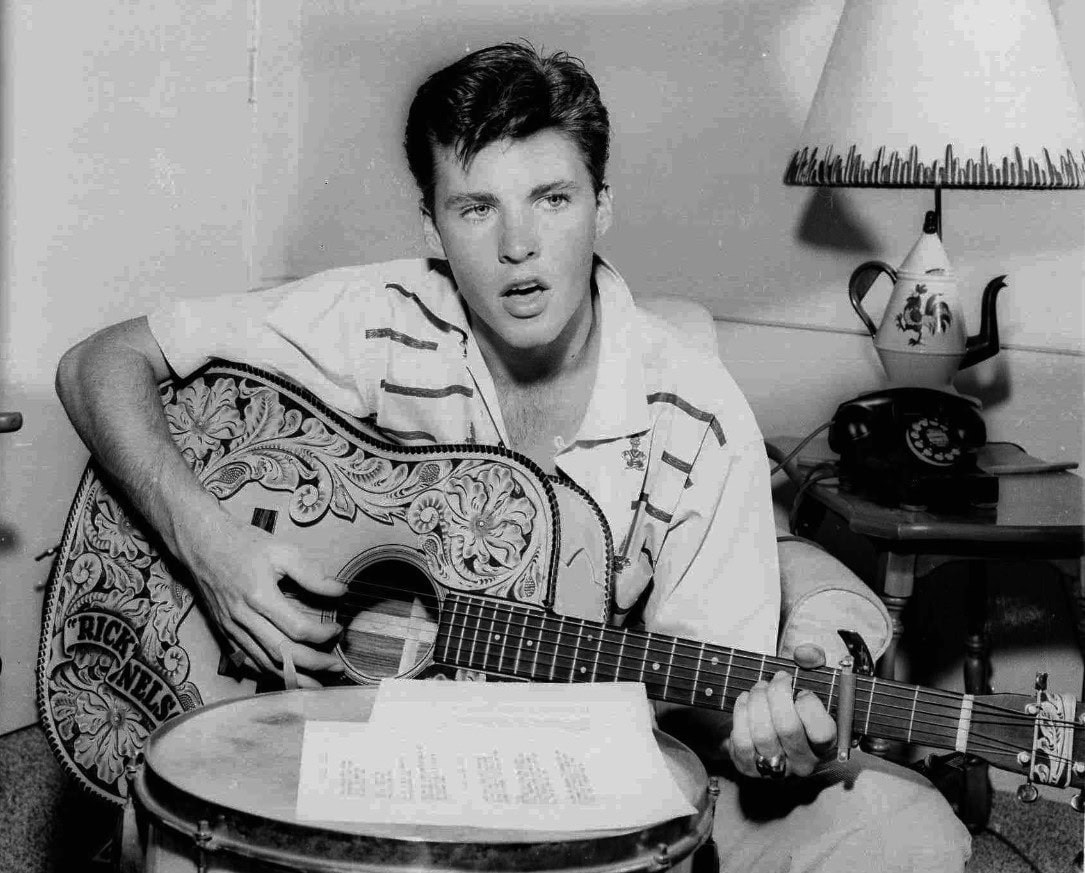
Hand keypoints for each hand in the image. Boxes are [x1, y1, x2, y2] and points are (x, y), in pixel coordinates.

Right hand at [176, 503, 347, 685]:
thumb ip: (312, 574)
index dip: (322, 635)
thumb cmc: (243, 543)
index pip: (298, 629)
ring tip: (316, 685)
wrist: (201, 543)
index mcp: (260, 597)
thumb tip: (340, 591)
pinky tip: (283, 676)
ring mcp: (231, 628)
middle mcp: (244, 618)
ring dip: (292, 677)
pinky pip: (247, 660)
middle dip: (313, 665)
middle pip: (283, 654)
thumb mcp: (282, 550)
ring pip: (264, 663)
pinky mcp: (224, 631)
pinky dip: (267, 672)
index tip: (338, 630)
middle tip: (336, 667)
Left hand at [726, 643, 836, 779]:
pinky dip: (741, 714)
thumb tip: (803, 653)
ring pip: (763, 734)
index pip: (822, 731)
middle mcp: (804, 761)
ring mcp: (777, 768)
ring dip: (757, 702)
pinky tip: (746, 701)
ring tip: (760, 688)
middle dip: (777, 695)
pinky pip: (742, 741)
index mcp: (826, 743)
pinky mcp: (751, 767)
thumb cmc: (795, 699)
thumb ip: (813, 659)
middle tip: (776, 680)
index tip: (801, 690)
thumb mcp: (810, 677)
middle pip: (788, 728)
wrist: (770, 722)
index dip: (809, 704)